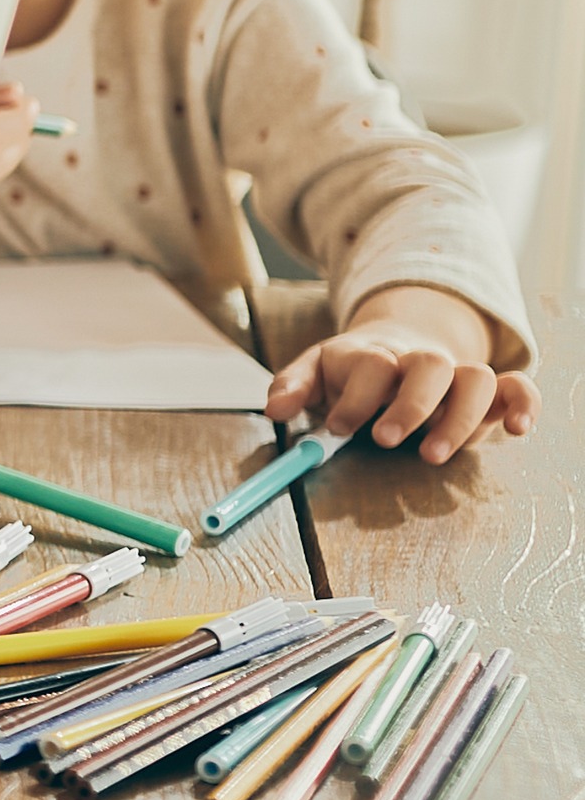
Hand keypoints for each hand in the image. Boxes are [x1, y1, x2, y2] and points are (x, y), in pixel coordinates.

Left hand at [266, 284, 535, 463]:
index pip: (372, 366)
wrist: (396, 344)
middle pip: (430, 366)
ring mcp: (457, 374)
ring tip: (433, 456)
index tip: (340, 428)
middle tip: (385, 440)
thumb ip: (292, 387)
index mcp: (373, 356)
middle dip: (411, 406)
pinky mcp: (489, 391)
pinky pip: (517, 387)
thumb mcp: (313, 371)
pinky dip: (524, 404)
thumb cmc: (350, 370)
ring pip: (476, 377)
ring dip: (460, 417)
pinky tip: (516, 430)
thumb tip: (274, 410)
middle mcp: (419, 361)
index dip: (356, 397)